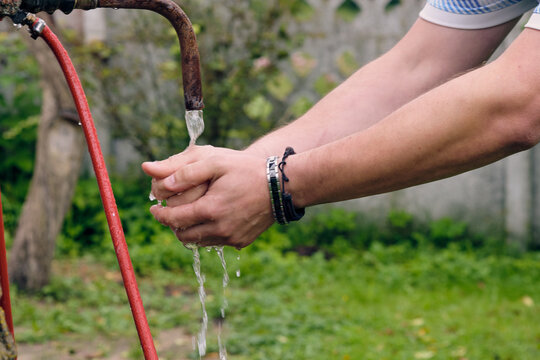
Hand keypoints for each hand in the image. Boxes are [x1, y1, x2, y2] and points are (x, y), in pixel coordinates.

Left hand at [141, 145, 274, 247]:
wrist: (282, 186)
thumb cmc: (248, 170)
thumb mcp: (216, 162)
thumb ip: (186, 173)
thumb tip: (161, 183)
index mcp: (210, 210)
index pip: (173, 219)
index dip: (159, 215)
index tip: (154, 208)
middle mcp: (220, 229)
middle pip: (183, 236)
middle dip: (173, 225)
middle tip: (171, 213)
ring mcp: (232, 237)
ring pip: (199, 241)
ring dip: (189, 231)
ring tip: (188, 216)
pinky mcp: (242, 241)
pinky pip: (216, 242)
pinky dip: (208, 233)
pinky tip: (211, 218)